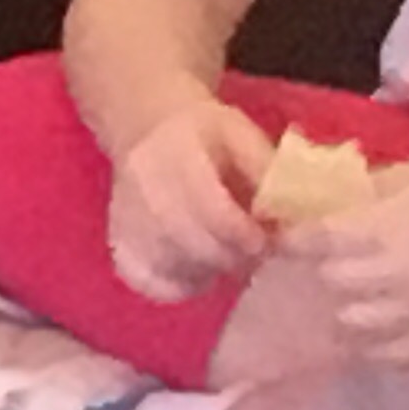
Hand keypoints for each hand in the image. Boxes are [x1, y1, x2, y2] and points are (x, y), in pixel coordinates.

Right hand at [104, 96, 273, 302]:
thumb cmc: (203, 132)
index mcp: (176, 154)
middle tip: (254, 254)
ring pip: (168, 264)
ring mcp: (125, 217)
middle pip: (189, 242)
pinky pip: (143, 278)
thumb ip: (265, 170)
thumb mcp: (240, 133)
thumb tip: (290, 217)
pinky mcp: (119, 238)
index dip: (244, 234)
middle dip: (232, 257)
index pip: (210, 210)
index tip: (265, 241)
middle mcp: (143, 188)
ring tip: (227, 257)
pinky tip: (196, 271)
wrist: (144, 125)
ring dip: (207, 270)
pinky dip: (173, 284)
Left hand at [285, 155, 408, 366]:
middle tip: (328, 258)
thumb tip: (311, 198)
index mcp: (384, 231)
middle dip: (324, 268)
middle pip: (331, 282)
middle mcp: (396, 279)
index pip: (313, 240)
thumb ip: (357, 191)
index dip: (294, 236)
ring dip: (346, 306)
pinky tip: (382, 322)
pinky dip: (377, 343)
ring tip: (355, 291)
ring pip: (352, 325)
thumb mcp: (408, 174)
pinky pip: (389, 356)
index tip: (289, 233)